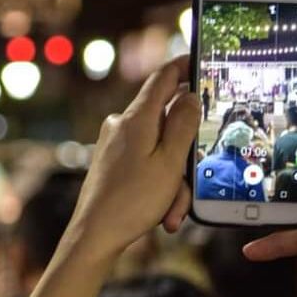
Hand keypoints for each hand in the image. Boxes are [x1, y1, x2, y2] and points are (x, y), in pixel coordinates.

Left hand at [59, 56, 199, 268]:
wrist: (94, 235)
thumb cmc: (132, 200)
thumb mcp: (170, 162)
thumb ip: (183, 124)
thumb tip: (189, 94)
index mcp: (136, 119)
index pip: (163, 78)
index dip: (184, 67)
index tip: (202, 62)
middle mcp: (122, 125)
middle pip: (168, 125)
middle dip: (185, 157)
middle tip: (190, 186)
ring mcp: (115, 144)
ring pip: (160, 152)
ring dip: (173, 182)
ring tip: (171, 212)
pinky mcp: (112, 162)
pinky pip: (146, 166)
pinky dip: (159, 187)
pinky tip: (161, 214)